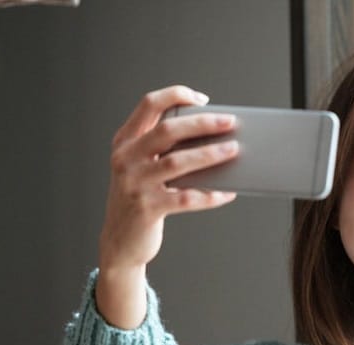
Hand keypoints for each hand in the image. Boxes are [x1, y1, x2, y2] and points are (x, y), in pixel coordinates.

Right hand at [96, 85, 239, 327]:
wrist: (120, 241)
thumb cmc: (139, 199)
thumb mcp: (140, 168)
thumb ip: (162, 149)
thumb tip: (210, 136)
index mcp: (125, 141)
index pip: (149, 104)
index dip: (176, 95)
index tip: (202, 99)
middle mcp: (126, 159)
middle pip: (167, 130)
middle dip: (202, 123)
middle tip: (229, 122)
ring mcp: (135, 184)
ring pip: (178, 162)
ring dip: (209, 154)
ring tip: (233, 151)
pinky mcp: (147, 209)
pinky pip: (186, 198)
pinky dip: (210, 195)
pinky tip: (227, 193)